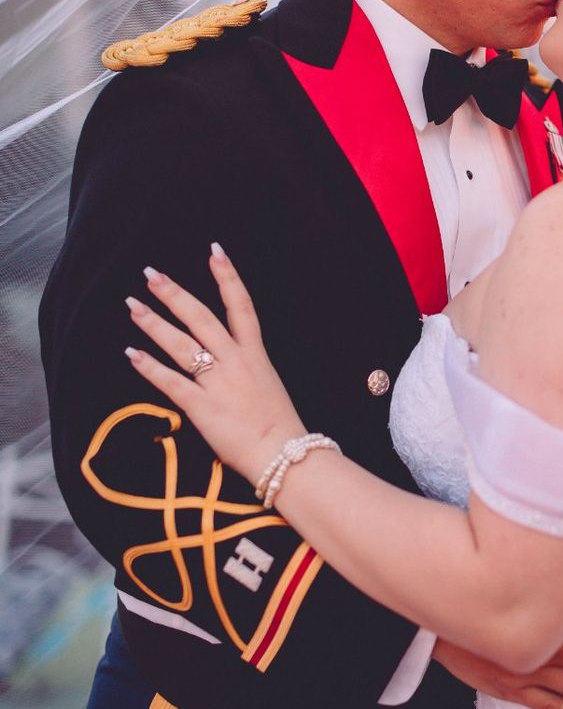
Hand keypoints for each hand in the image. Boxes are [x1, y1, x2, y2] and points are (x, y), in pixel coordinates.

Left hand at [124, 246, 304, 487]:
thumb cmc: (281, 427)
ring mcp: (218, 383)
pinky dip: (149, 366)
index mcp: (255, 355)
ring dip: (153, 323)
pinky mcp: (202, 407)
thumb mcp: (269, 387)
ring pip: (181, 344)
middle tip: (150, 273)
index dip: (228, 276)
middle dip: (174, 293)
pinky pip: (171, 381)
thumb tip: (232, 363)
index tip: (215, 251)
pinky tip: (131, 352)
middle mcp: (235, 362)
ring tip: (132, 305)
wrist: (286, 457)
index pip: (241, 306)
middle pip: (201, 318)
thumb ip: (249, 371)